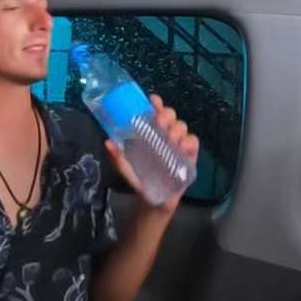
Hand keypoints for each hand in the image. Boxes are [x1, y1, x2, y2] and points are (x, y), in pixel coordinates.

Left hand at [104, 94, 199, 213]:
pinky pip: (193, 143)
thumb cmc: (139, 180)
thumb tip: (107, 142)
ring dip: (177, 129)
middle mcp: (164, 136)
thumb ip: (118, 156)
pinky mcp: (189, 157)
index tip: (153, 100)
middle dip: (167, 115)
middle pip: (171, 117)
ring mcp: (178, 146)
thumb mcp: (126, 168)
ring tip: (170, 138)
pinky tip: (182, 147)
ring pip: (183, 127)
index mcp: (149, 135)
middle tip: (160, 123)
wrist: (153, 200)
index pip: (154, 114)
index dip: (156, 105)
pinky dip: (189, 142)